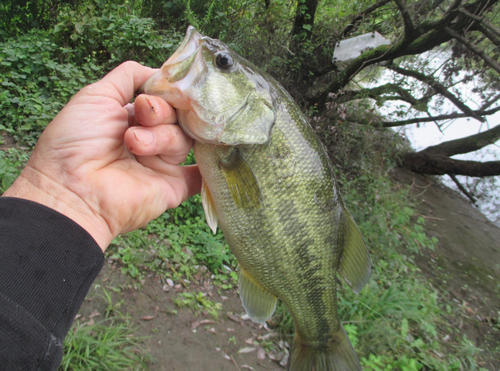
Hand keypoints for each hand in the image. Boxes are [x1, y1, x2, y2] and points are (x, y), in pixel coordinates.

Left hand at [3, 61, 200, 249]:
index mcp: (131, 120)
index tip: (153, 93)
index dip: (163, 93)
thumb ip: (127, 77)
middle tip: (144, 116)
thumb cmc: (75, 142)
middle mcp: (149, 141)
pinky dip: (209, 168)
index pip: (163, 99)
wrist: (72, 189)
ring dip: (161, 137)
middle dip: (161, 112)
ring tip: (135, 144)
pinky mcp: (174, 188)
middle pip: (176, 117)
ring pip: (184, 139)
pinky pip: (201, 176)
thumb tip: (159, 72)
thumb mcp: (95, 95)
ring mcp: (162, 165)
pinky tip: (213, 155)